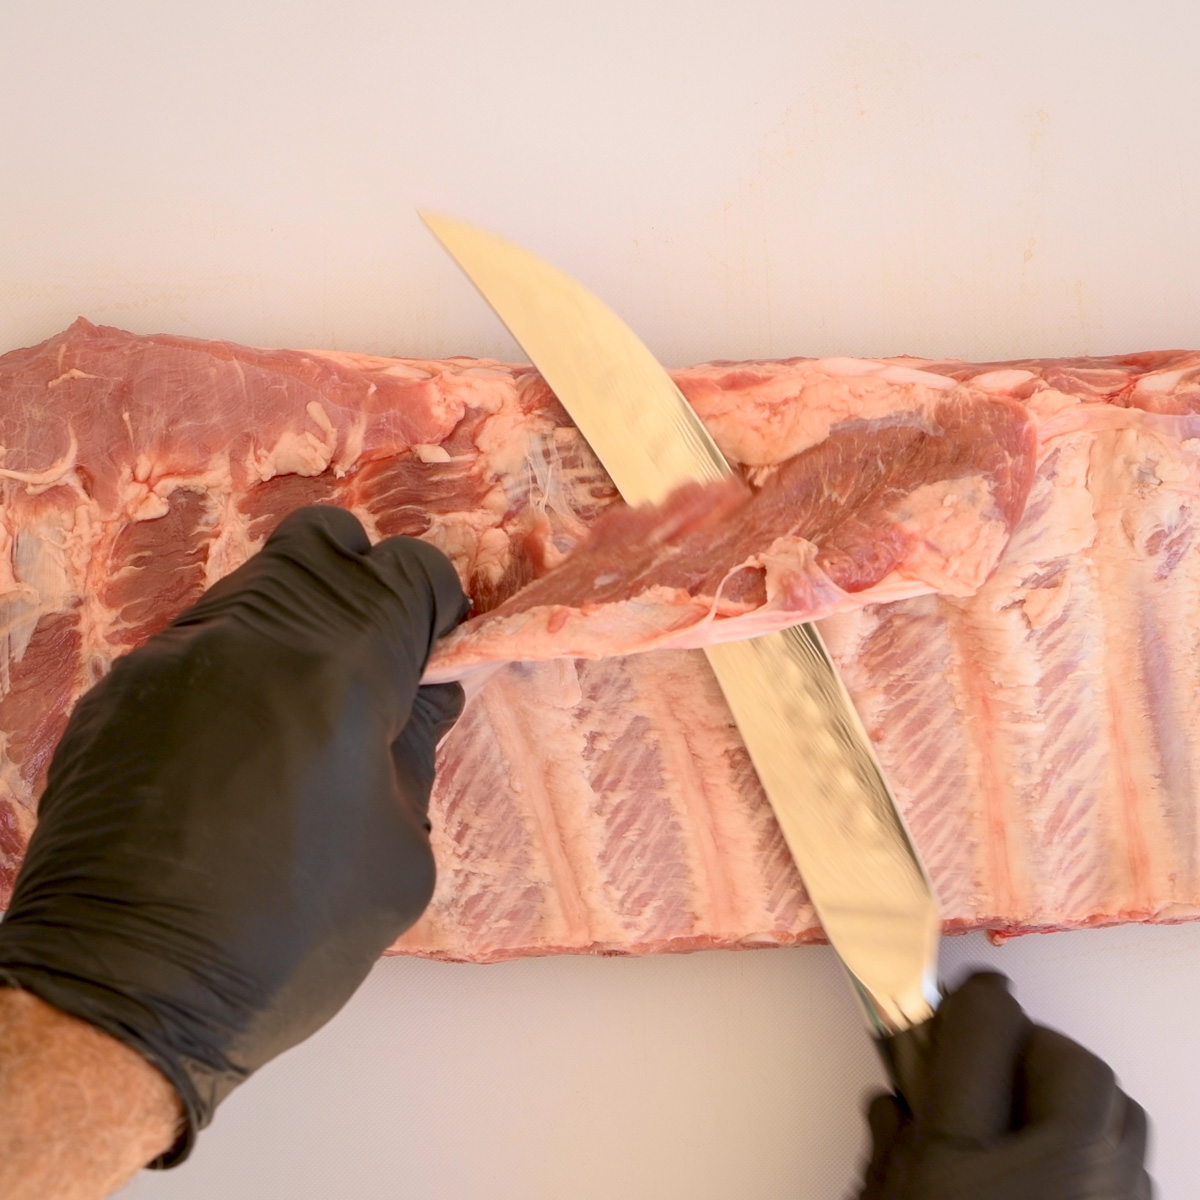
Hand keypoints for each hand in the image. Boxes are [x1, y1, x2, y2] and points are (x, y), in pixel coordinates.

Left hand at [0, 506, 467, 1166]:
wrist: (122, 995)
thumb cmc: (286, 937)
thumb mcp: (398, 856)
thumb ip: (417, 753)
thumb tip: (426, 695)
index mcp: (340, 677)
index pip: (407, 570)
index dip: (434, 599)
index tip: (435, 647)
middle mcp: (251, 641)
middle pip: (323, 541)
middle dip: (363, 583)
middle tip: (371, 658)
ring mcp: (172, 656)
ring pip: (254, 582)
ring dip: (296, 624)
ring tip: (301, 707)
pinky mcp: (118, 689)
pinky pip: (197, 642)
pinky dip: (235, 668)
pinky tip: (232, 744)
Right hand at [858, 972, 1150, 1197]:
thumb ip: (886, 1145)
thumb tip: (895, 1100)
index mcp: (964, 1167)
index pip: (983, 1031)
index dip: (972, 998)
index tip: (961, 995)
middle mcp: (1050, 1184)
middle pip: (1073, 1064)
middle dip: (1031, 1046)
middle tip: (991, 1062)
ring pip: (1118, 1110)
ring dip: (1071, 1097)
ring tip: (1025, 1114)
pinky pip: (1132, 1165)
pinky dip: (1098, 1150)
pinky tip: (1053, 1167)